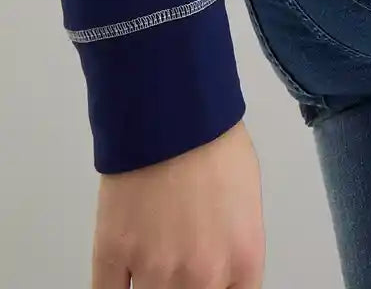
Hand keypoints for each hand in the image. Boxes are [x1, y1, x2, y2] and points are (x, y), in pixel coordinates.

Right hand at [90, 119, 265, 287]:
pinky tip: (124, 278)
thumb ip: (235, 249)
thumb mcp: (247, 200)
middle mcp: (202, 275)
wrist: (173, 109)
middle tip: (178, 261)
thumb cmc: (214, 141)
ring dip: (153, 283)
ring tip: (154, 258)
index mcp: (242, 259)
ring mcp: (155, 269)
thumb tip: (222, 272)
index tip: (210, 282)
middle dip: (186, 286)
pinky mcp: (114, 255)